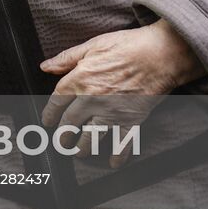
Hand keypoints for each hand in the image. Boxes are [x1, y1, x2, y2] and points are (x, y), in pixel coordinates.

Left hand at [39, 21, 204, 167]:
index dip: (50, 114)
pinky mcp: (132, 120)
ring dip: (83, 148)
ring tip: (79, 153)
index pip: (57, 102)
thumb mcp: (93, 45)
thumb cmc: (129, 46)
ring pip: (91, 137)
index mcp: (80, 80)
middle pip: (71, 123)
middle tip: (61, 143)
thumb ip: (67, 58)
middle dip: (63, 136)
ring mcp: (112, 112)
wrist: (161, 54)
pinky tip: (113, 163)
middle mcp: (92, 99)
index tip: (48, 121)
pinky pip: (122, 143)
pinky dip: (118, 155)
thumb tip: (46, 66)